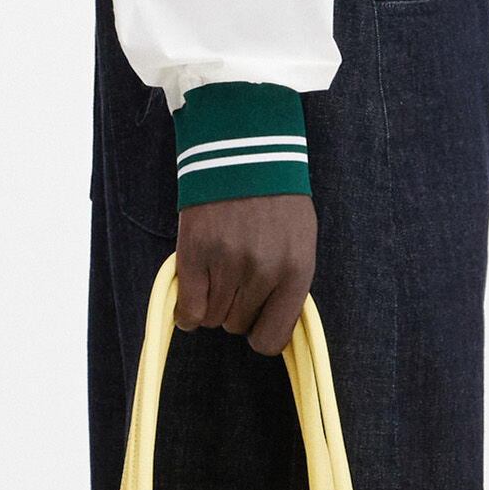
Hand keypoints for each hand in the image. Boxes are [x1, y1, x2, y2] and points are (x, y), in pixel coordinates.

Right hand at [174, 192, 316, 355]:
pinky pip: (188, 310)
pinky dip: (187, 311)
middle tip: (236, 279)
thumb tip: (274, 326)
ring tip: (218, 275)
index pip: (272, 338)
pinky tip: (192, 295)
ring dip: (212, 304)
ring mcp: (227, 262)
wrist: (245, 151)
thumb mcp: (301, 241)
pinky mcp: (195, 253)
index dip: (261, 333)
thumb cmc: (277, 199)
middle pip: (237, 325)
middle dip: (236, 309)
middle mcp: (263, 271)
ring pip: (212, 318)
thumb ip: (290, 285)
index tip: (257, 322)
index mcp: (296, 270)